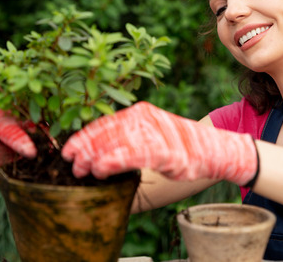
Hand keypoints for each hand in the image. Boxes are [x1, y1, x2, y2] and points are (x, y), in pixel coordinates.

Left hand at [62, 102, 258, 185]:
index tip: (68, 150)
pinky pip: (132, 154)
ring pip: (115, 142)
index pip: (104, 122)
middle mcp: (144, 117)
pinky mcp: (163, 150)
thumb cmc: (180, 148)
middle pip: (105, 131)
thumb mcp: (151, 138)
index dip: (83, 136)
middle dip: (84, 148)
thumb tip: (101, 158)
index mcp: (139, 112)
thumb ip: (129, 141)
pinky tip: (101, 169)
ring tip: (81, 170)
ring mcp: (154, 132)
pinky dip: (113, 161)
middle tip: (71, 164)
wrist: (214, 149)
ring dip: (94, 156)